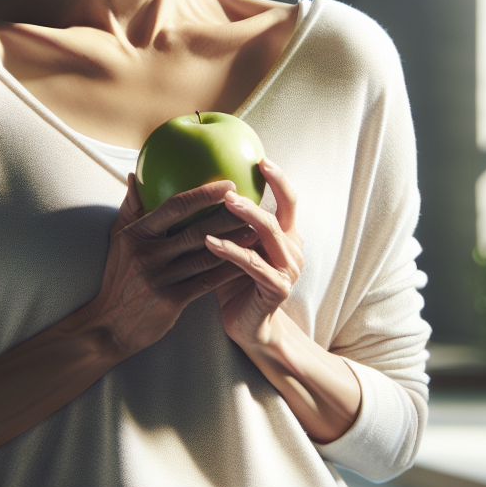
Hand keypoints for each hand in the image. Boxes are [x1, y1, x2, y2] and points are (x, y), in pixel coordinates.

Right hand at [86, 174, 256, 359]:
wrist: (110, 325)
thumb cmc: (118, 277)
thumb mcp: (117, 240)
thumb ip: (130, 208)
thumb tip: (137, 176)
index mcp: (136, 234)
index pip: (175, 207)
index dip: (204, 194)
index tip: (228, 184)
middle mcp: (148, 254)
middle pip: (196, 230)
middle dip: (227, 217)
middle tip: (251, 205)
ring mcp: (160, 279)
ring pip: (206, 256)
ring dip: (234, 243)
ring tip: (255, 231)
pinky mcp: (172, 300)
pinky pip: (207, 282)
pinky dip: (228, 270)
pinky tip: (246, 262)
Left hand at [205, 158, 304, 350]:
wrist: (249, 328)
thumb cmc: (234, 283)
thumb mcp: (232, 247)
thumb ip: (225, 221)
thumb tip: (193, 189)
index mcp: (286, 235)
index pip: (288, 200)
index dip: (279, 179)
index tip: (261, 159)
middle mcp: (292, 249)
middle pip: (281, 213)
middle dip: (257, 196)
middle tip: (230, 187)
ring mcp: (288, 269)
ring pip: (268, 235)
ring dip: (245, 218)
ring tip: (223, 205)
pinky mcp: (277, 288)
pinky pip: (252, 264)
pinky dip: (231, 250)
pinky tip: (209, 241)